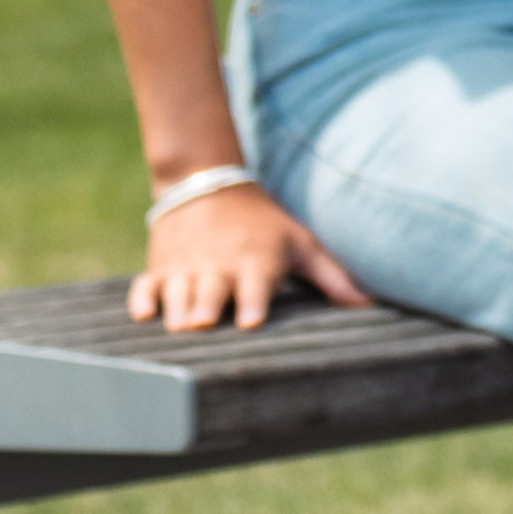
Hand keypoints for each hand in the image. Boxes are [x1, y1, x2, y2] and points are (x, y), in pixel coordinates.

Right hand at [132, 182, 363, 334]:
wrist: (210, 185)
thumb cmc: (265, 225)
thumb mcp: (301, 244)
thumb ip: (333, 277)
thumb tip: (369, 306)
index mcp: (255, 261)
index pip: (253, 285)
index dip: (251, 303)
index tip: (250, 322)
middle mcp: (218, 266)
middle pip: (209, 292)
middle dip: (206, 309)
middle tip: (204, 327)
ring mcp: (185, 268)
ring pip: (176, 292)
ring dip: (176, 309)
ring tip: (179, 329)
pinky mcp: (159, 269)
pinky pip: (145, 287)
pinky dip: (143, 300)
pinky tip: (143, 315)